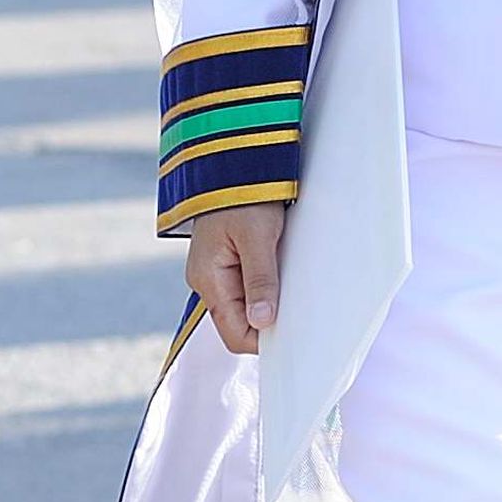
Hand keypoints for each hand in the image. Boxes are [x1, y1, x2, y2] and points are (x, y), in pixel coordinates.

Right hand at [184, 199, 284, 356]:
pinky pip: (243, 287)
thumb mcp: (257, 236)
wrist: (231, 160)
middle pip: (238, 323)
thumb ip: (260, 279)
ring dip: (266, 301)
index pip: (234, 333)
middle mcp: (206, 280)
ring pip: (242, 306)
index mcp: (208, 279)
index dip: (262, 340)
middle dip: (266, 321)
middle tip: (296, 308)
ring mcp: (213, 271)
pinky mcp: (224, 260)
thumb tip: (262, 321)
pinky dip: (263, 286)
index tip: (291, 332)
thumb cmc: (243, 193)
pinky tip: (279, 272)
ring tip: (288, 284)